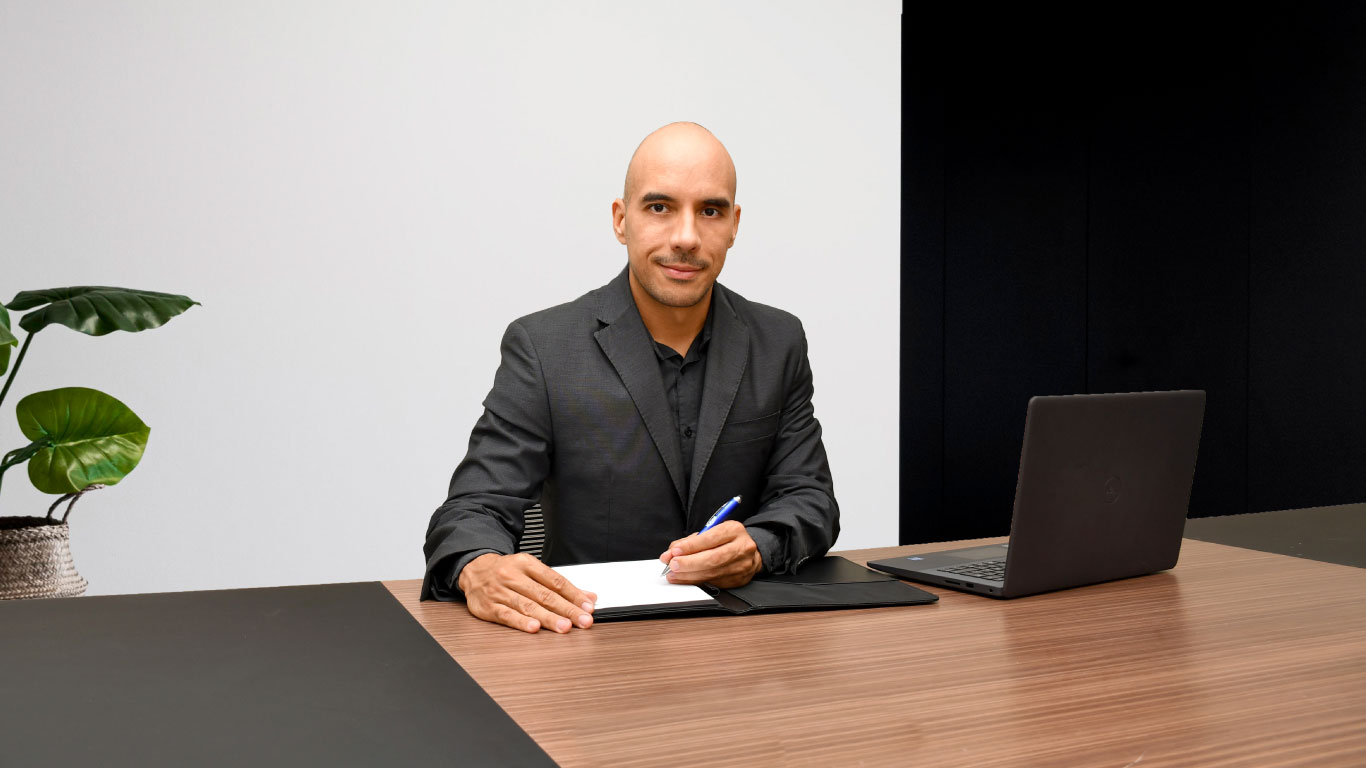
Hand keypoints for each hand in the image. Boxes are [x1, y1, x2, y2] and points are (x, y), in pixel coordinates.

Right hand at [457, 552, 596, 633]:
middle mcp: (513, 576)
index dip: (573, 594)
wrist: (473, 570)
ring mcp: (500, 591)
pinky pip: (506, 615)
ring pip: (527, 606)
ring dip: (548, 618)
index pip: (555, 580)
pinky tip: (534, 628)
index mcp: (526, 563)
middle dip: (566, 609)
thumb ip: (559, 585)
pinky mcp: (488, 607)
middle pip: (544, 594)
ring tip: (565, 627)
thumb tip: (589, 597)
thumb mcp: (532, 570)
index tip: (588, 606)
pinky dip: (521, 622)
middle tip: (583, 620)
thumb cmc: (507, 571)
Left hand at [659, 520, 762, 587]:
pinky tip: (685, 580)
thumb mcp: (712, 531)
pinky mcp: (739, 580)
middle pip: (713, 558)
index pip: (710, 538)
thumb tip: (672, 552)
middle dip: (689, 563)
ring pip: (712, 574)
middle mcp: (741, 547)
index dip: (690, 546)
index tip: (675, 551)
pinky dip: (697, 582)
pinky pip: (714, 583)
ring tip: (674, 574)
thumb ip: (691, 540)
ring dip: (689, 575)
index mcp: (734, 530)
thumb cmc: (727, 540)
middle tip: (672, 565)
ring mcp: (742, 566)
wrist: (751, 552)